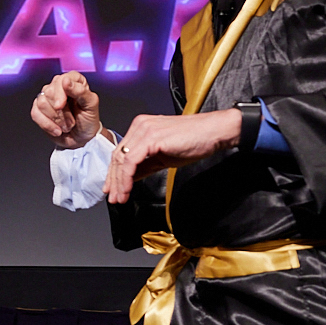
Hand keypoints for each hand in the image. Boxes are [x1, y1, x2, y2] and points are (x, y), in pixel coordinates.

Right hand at [31, 71, 106, 148]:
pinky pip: (35, 113)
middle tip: (71, 121)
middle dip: (61, 112)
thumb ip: (81, 91)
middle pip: (49, 92)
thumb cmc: (88, 120)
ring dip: (56, 119)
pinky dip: (47, 125)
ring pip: (41, 103)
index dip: (60, 93)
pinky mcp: (39, 109)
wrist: (82, 139)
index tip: (62, 105)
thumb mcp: (91, 105)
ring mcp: (47, 97)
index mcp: (74, 80)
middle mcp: (59, 86)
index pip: (61, 79)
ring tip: (66, 126)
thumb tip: (66, 80)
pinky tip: (57, 129)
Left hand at [103, 109, 241, 203]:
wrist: (213, 132)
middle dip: (113, 179)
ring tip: (119, 198)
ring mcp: (144, 130)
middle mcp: (140, 126)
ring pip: (122, 159)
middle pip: (118, 155)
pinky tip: (127, 190)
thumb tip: (131, 177)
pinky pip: (131, 161)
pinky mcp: (151, 138)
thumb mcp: (163, 156)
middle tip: (112, 197)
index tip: (112, 188)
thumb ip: (145, 165)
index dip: (114, 172)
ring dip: (119, 182)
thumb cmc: (193, 141)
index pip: (121, 151)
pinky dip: (126, 178)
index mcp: (141, 127)